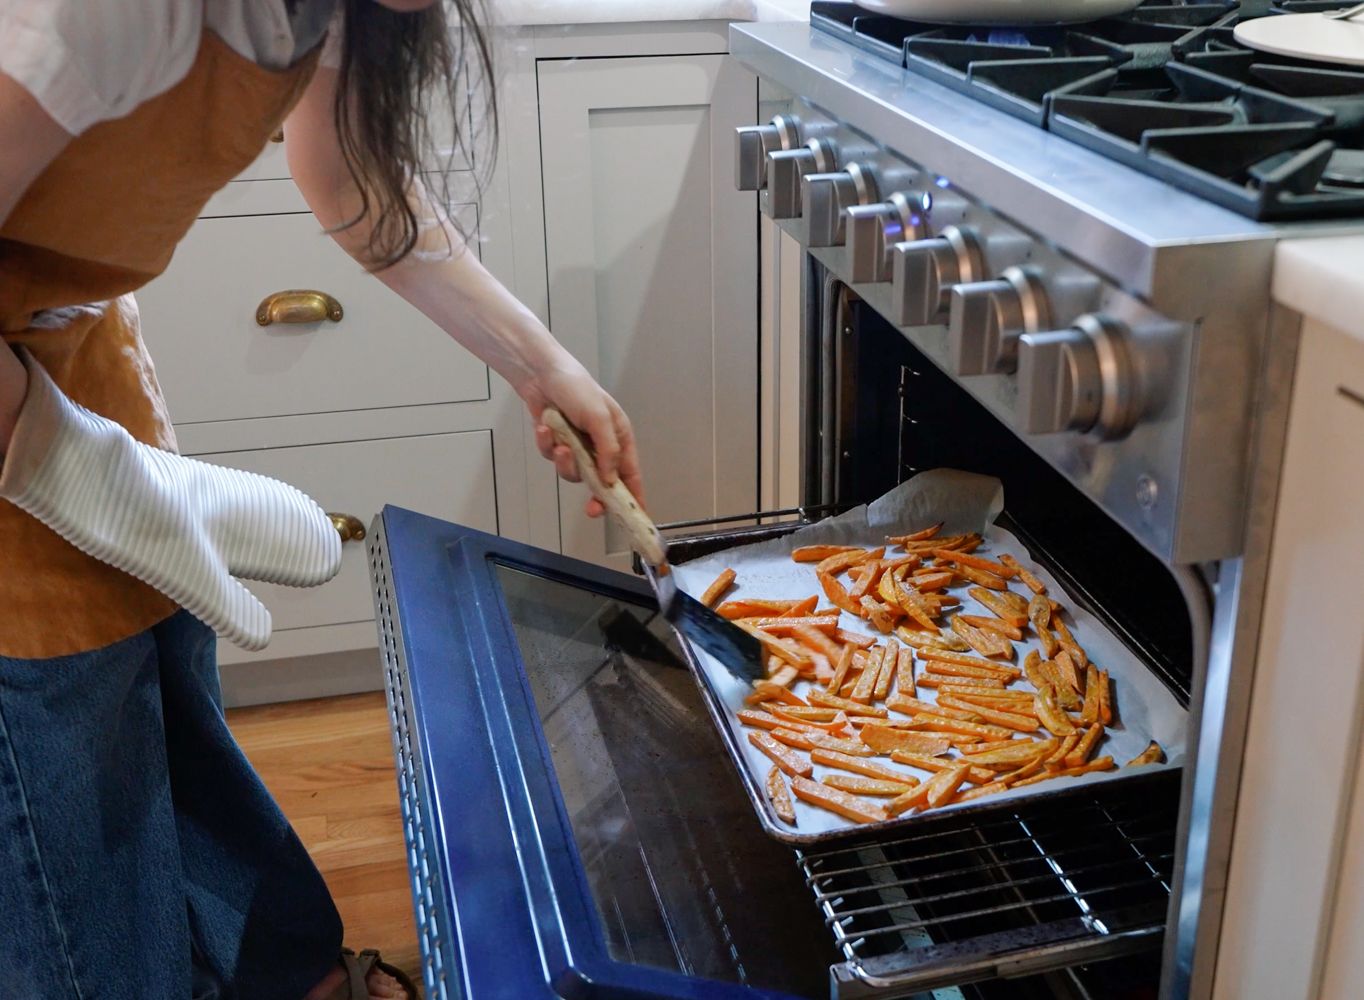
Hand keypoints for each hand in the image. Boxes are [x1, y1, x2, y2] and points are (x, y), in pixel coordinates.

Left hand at [517, 356, 643, 518]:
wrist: (540, 374)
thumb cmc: (577, 389)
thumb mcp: (599, 418)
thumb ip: (608, 450)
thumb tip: (611, 480)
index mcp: (619, 437)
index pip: (630, 473)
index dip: (634, 496)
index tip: (637, 518)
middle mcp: (600, 445)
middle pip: (602, 482)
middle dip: (596, 495)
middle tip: (592, 509)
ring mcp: (577, 446)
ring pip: (574, 472)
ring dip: (565, 462)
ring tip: (559, 445)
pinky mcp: (556, 444)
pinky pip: (552, 457)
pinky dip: (547, 444)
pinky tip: (545, 428)